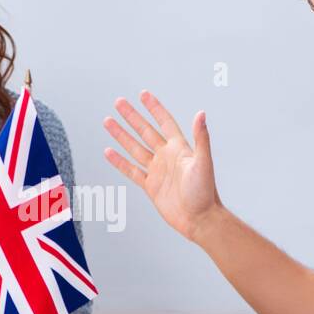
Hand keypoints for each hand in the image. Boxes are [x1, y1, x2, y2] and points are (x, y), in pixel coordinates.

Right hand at [103, 90, 222, 242]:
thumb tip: (201, 113)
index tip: (143, 94)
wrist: (199, 219)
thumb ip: (201, 138)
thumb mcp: (203, 162)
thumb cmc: (205, 192)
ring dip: (122, 135)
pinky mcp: (150, 186)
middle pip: (145, 131)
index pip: (164, 122)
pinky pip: (131, 170)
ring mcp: (157, 171)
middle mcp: (167, 156)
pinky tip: (109, 152)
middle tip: (119, 102)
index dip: (154, 108)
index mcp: (179, 148)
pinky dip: (119, 161)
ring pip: (135, 148)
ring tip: (108, 121)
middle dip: (132, 116)